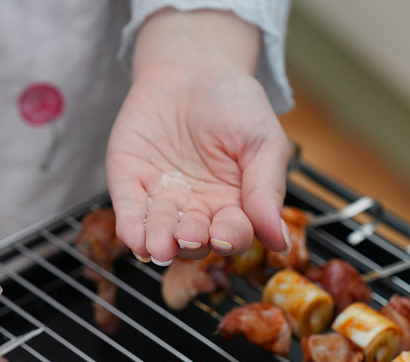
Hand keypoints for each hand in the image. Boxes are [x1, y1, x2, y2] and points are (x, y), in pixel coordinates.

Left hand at [106, 10, 291, 264]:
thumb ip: (267, 189)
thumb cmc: (234, 102)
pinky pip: (129, 211)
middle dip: (192, 241)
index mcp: (233, 205)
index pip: (233, 234)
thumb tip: (279, 241)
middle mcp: (197, 210)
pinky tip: (135, 239)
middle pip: (195, 239)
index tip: (226, 236)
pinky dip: (131, 227)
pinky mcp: (130, 183)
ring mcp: (162, 199)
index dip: (230, 239)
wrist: (191, 66)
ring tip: (159, 246)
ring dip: (160, 242)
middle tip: (190, 236)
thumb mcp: (262, 141)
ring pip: (160, 231)